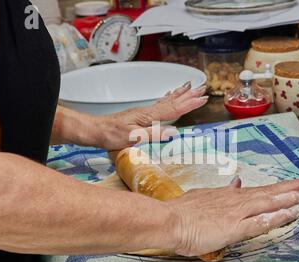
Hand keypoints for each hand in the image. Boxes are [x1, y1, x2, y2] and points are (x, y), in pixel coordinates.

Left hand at [91, 82, 207, 150]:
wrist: (95, 130)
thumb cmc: (110, 135)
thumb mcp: (131, 138)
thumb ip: (152, 134)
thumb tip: (172, 132)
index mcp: (148, 116)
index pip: (174, 109)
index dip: (190, 104)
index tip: (203, 98)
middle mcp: (148, 112)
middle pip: (173, 101)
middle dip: (189, 95)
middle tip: (203, 87)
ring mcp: (144, 113)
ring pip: (167, 101)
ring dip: (180, 94)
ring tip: (190, 86)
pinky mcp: (140, 116)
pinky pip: (159, 105)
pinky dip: (168, 99)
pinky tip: (169, 97)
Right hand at [169, 176, 298, 256]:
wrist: (169, 220)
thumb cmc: (182, 212)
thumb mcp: (203, 196)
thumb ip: (221, 192)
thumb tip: (236, 183)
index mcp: (229, 196)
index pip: (259, 190)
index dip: (278, 187)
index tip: (294, 183)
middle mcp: (236, 201)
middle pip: (269, 192)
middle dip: (292, 187)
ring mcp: (236, 213)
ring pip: (268, 203)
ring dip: (290, 197)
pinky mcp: (233, 227)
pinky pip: (259, 222)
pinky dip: (277, 217)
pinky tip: (291, 214)